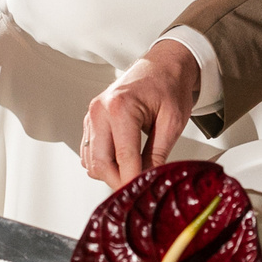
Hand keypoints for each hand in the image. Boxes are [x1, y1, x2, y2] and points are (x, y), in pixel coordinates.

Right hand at [82, 39, 200, 186]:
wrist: (161, 66)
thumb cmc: (169, 86)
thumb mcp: (172, 121)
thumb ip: (158, 153)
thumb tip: (149, 180)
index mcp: (121, 107)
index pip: (124, 158)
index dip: (134, 181)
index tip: (143, 196)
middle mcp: (100, 111)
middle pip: (101, 163)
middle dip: (119, 182)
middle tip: (139, 190)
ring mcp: (92, 116)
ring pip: (92, 162)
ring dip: (110, 175)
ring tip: (134, 175)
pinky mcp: (91, 121)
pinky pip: (89, 153)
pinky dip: (103, 164)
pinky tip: (122, 163)